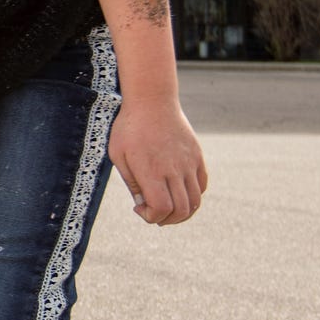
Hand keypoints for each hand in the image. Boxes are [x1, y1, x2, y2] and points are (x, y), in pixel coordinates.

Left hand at [107, 96, 206, 225]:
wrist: (152, 100)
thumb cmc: (129, 127)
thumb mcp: (118, 154)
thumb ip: (131, 181)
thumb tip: (142, 203)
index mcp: (151, 170)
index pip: (161, 207)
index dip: (151, 216)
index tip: (139, 208)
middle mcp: (174, 169)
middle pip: (181, 209)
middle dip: (167, 220)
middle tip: (154, 214)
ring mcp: (189, 163)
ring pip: (195, 201)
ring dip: (183, 212)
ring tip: (167, 208)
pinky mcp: (197, 156)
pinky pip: (202, 185)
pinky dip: (193, 196)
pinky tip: (178, 191)